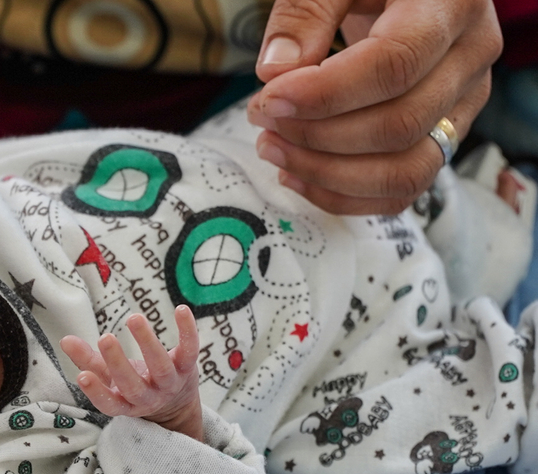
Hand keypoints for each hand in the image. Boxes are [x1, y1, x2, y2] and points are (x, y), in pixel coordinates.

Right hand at [60, 305, 202, 440]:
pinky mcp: (188, 367)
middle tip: (105, 338)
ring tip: (133, 318)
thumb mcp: (111, 378)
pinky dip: (187, 330)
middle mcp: (148, 397)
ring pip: (161, 367)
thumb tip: (65, 340)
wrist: (177, 404)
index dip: (96, 392)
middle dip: (118, 363)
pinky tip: (180, 309)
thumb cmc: (135, 385)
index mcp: (125, 403)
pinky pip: (190, 349)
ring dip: (148, 342)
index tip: (82, 377)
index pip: (109, 404)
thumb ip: (88, 360)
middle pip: (133, 386)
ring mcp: (169, 383)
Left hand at [249, 0, 501, 214]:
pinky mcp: (443, 137)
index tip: (270, 99)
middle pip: (399, 126)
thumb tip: (275, 71)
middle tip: (262, 120)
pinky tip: (294, 174)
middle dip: (317, 135)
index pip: (394, 66)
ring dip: (326, 174)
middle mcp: (470, 57)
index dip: (325, 94)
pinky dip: (342, 194)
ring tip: (272, 148)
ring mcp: (463, 104)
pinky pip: (401, 190)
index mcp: (451, 4)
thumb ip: (305, 12)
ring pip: (405, 171)